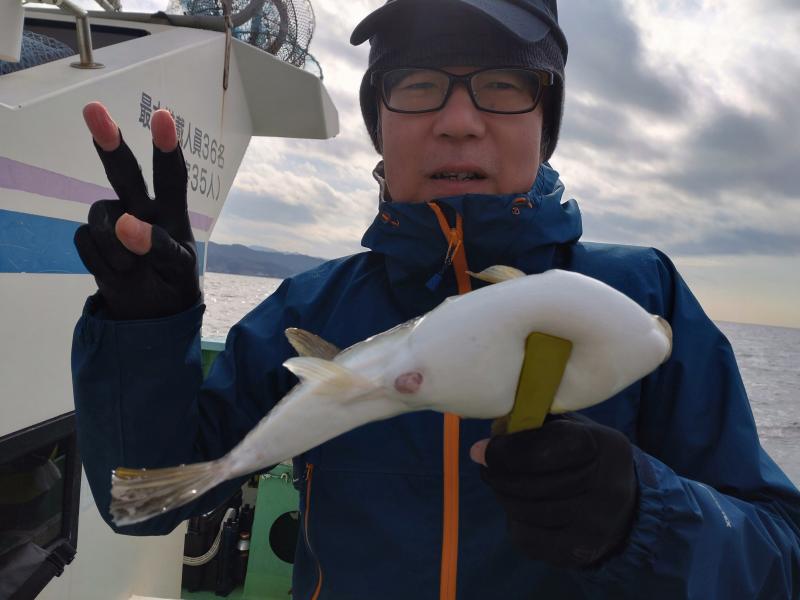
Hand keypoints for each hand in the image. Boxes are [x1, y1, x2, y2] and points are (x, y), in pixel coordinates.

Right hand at [74, 102, 199, 319]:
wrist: (152, 311)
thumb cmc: (174, 280)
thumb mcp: (180, 268)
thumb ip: (160, 246)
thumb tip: (126, 225)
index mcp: (172, 212)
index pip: (172, 177)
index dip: (167, 148)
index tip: (162, 117)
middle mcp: (142, 208)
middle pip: (124, 172)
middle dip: (110, 141)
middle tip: (93, 109)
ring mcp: (115, 221)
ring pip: (100, 215)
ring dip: (114, 247)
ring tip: (131, 269)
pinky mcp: (94, 238)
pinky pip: (86, 240)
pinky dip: (100, 261)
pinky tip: (116, 271)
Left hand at [470, 414, 636, 568]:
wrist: (625, 509)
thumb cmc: (587, 457)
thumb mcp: (574, 428)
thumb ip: (537, 424)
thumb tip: (493, 432)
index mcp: (603, 447)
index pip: (545, 450)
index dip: (506, 451)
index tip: (481, 449)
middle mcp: (606, 489)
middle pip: (531, 484)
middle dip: (498, 473)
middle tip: (485, 464)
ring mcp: (593, 526)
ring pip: (525, 511)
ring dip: (503, 494)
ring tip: (500, 482)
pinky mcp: (578, 553)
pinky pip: (527, 537)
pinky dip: (515, 519)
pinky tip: (518, 508)